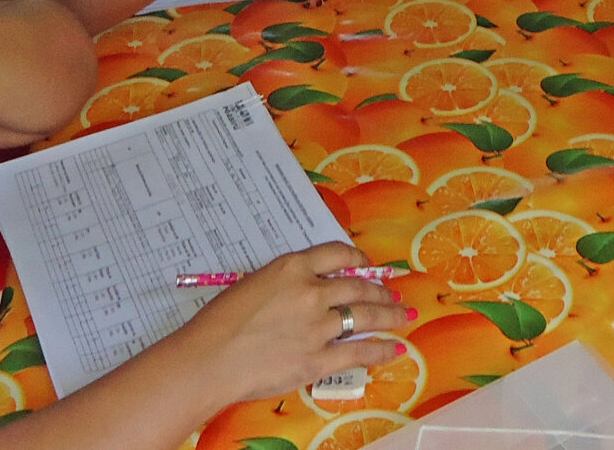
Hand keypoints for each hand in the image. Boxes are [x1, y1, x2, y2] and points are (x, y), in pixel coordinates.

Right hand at [189, 244, 413, 402]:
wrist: (210, 358)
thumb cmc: (218, 322)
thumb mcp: (253, 285)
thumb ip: (284, 284)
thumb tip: (304, 291)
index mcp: (293, 267)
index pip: (337, 254)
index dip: (357, 260)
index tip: (367, 266)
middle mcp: (312, 291)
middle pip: (357, 286)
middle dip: (380, 291)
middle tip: (394, 295)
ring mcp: (319, 325)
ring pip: (365, 316)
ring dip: (388, 315)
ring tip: (403, 315)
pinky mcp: (319, 358)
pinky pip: (359, 351)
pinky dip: (381, 350)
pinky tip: (395, 349)